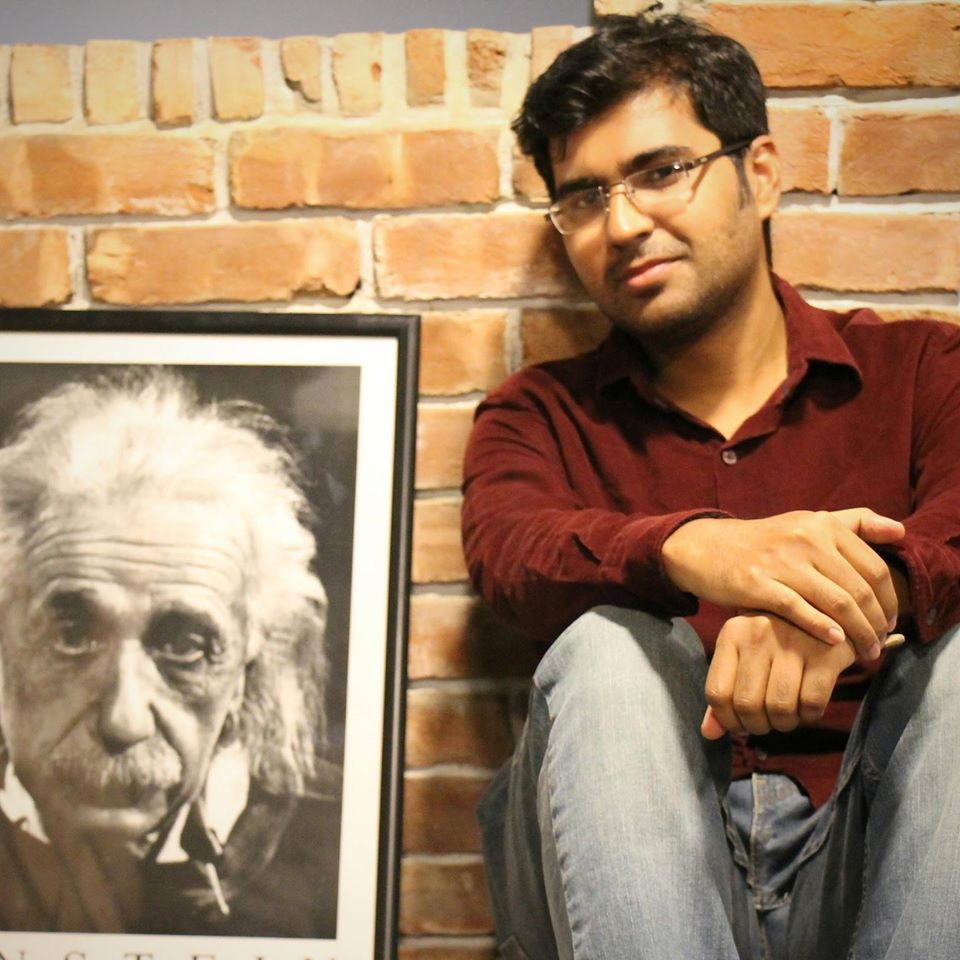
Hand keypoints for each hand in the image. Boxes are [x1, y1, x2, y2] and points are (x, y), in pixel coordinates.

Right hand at [662, 508, 903, 659]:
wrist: (708, 547)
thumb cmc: (764, 541)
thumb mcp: (807, 523)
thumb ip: (854, 523)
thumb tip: (900, 531)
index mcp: (822, 524)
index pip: (874, 567)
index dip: (889, 600)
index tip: (889, 621)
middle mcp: (805, 538)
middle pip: (859, 589)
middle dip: (876, 623)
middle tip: (879, 643)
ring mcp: (781, 561)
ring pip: (836, 604)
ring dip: (858, 633)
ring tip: (865, 651)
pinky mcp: (757, 584)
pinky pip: (800, 610)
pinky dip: (822, 628)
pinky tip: (835, 642)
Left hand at [701, 613, 855, 739]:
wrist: (828, 613)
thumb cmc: (778, 642)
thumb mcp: (745, 656)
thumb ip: (725, 692)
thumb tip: (709, 733)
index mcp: (732, 633)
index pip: (717, 693)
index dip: (728, 720)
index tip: (741, 724)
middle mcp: (758, 633)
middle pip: (748, 705)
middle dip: (758, 725)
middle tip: (768, 722)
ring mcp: (793, 641)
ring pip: (780, 708)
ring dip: (784, 723)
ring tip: (788, 716)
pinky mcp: (826, 654)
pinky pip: (811, 703)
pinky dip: (809, 716)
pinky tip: (809, 708)